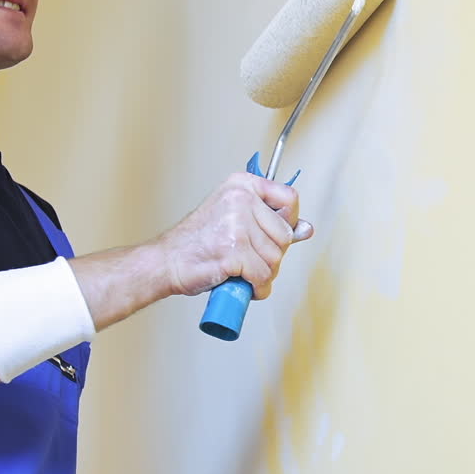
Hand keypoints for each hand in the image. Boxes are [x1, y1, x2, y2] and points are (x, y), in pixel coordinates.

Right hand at [156, 172, 312, 299]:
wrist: (167, 261)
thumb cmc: (198, 243)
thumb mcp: (235, 220)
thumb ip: (270, 222)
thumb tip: (306, 229)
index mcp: (242, 186)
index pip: (290, 198)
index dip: (288, 223)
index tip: (271, 235)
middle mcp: (240, 199)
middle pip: (284, 235)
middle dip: (271, 256)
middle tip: (247, 259)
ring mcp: (237, 225)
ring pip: (275, 259)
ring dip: (262, 274)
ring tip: (241, 271)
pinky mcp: (234, 250)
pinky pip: (262, 276)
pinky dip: (256, 287)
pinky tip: (243, 284)